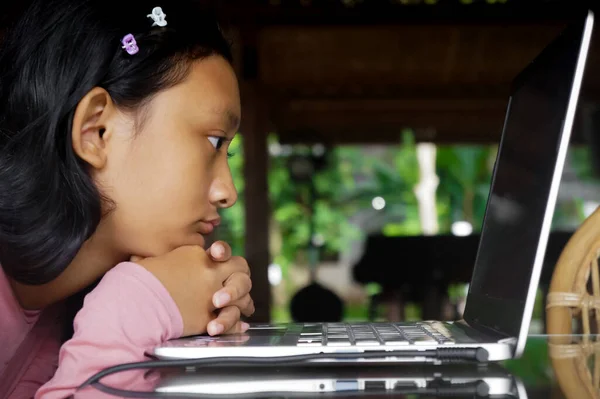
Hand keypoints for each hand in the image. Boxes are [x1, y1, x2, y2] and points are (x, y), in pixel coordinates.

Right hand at [131, 244, 253, 336]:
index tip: (219, 257)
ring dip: (242, 302)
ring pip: (242, 295)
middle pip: (241, 269)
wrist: (133, 304)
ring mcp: (212, 295)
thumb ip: (162, 259)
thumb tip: (143, 258)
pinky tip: (239, 325)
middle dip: (240, 278)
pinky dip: (236, 324)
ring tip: (239, 308)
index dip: (224, 254)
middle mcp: (210, 273)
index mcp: (198, 256)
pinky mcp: (208, 318)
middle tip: (233, 287)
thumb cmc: (136, 281)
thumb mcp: (151, 260)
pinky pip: (231, 320)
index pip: (223, 251)